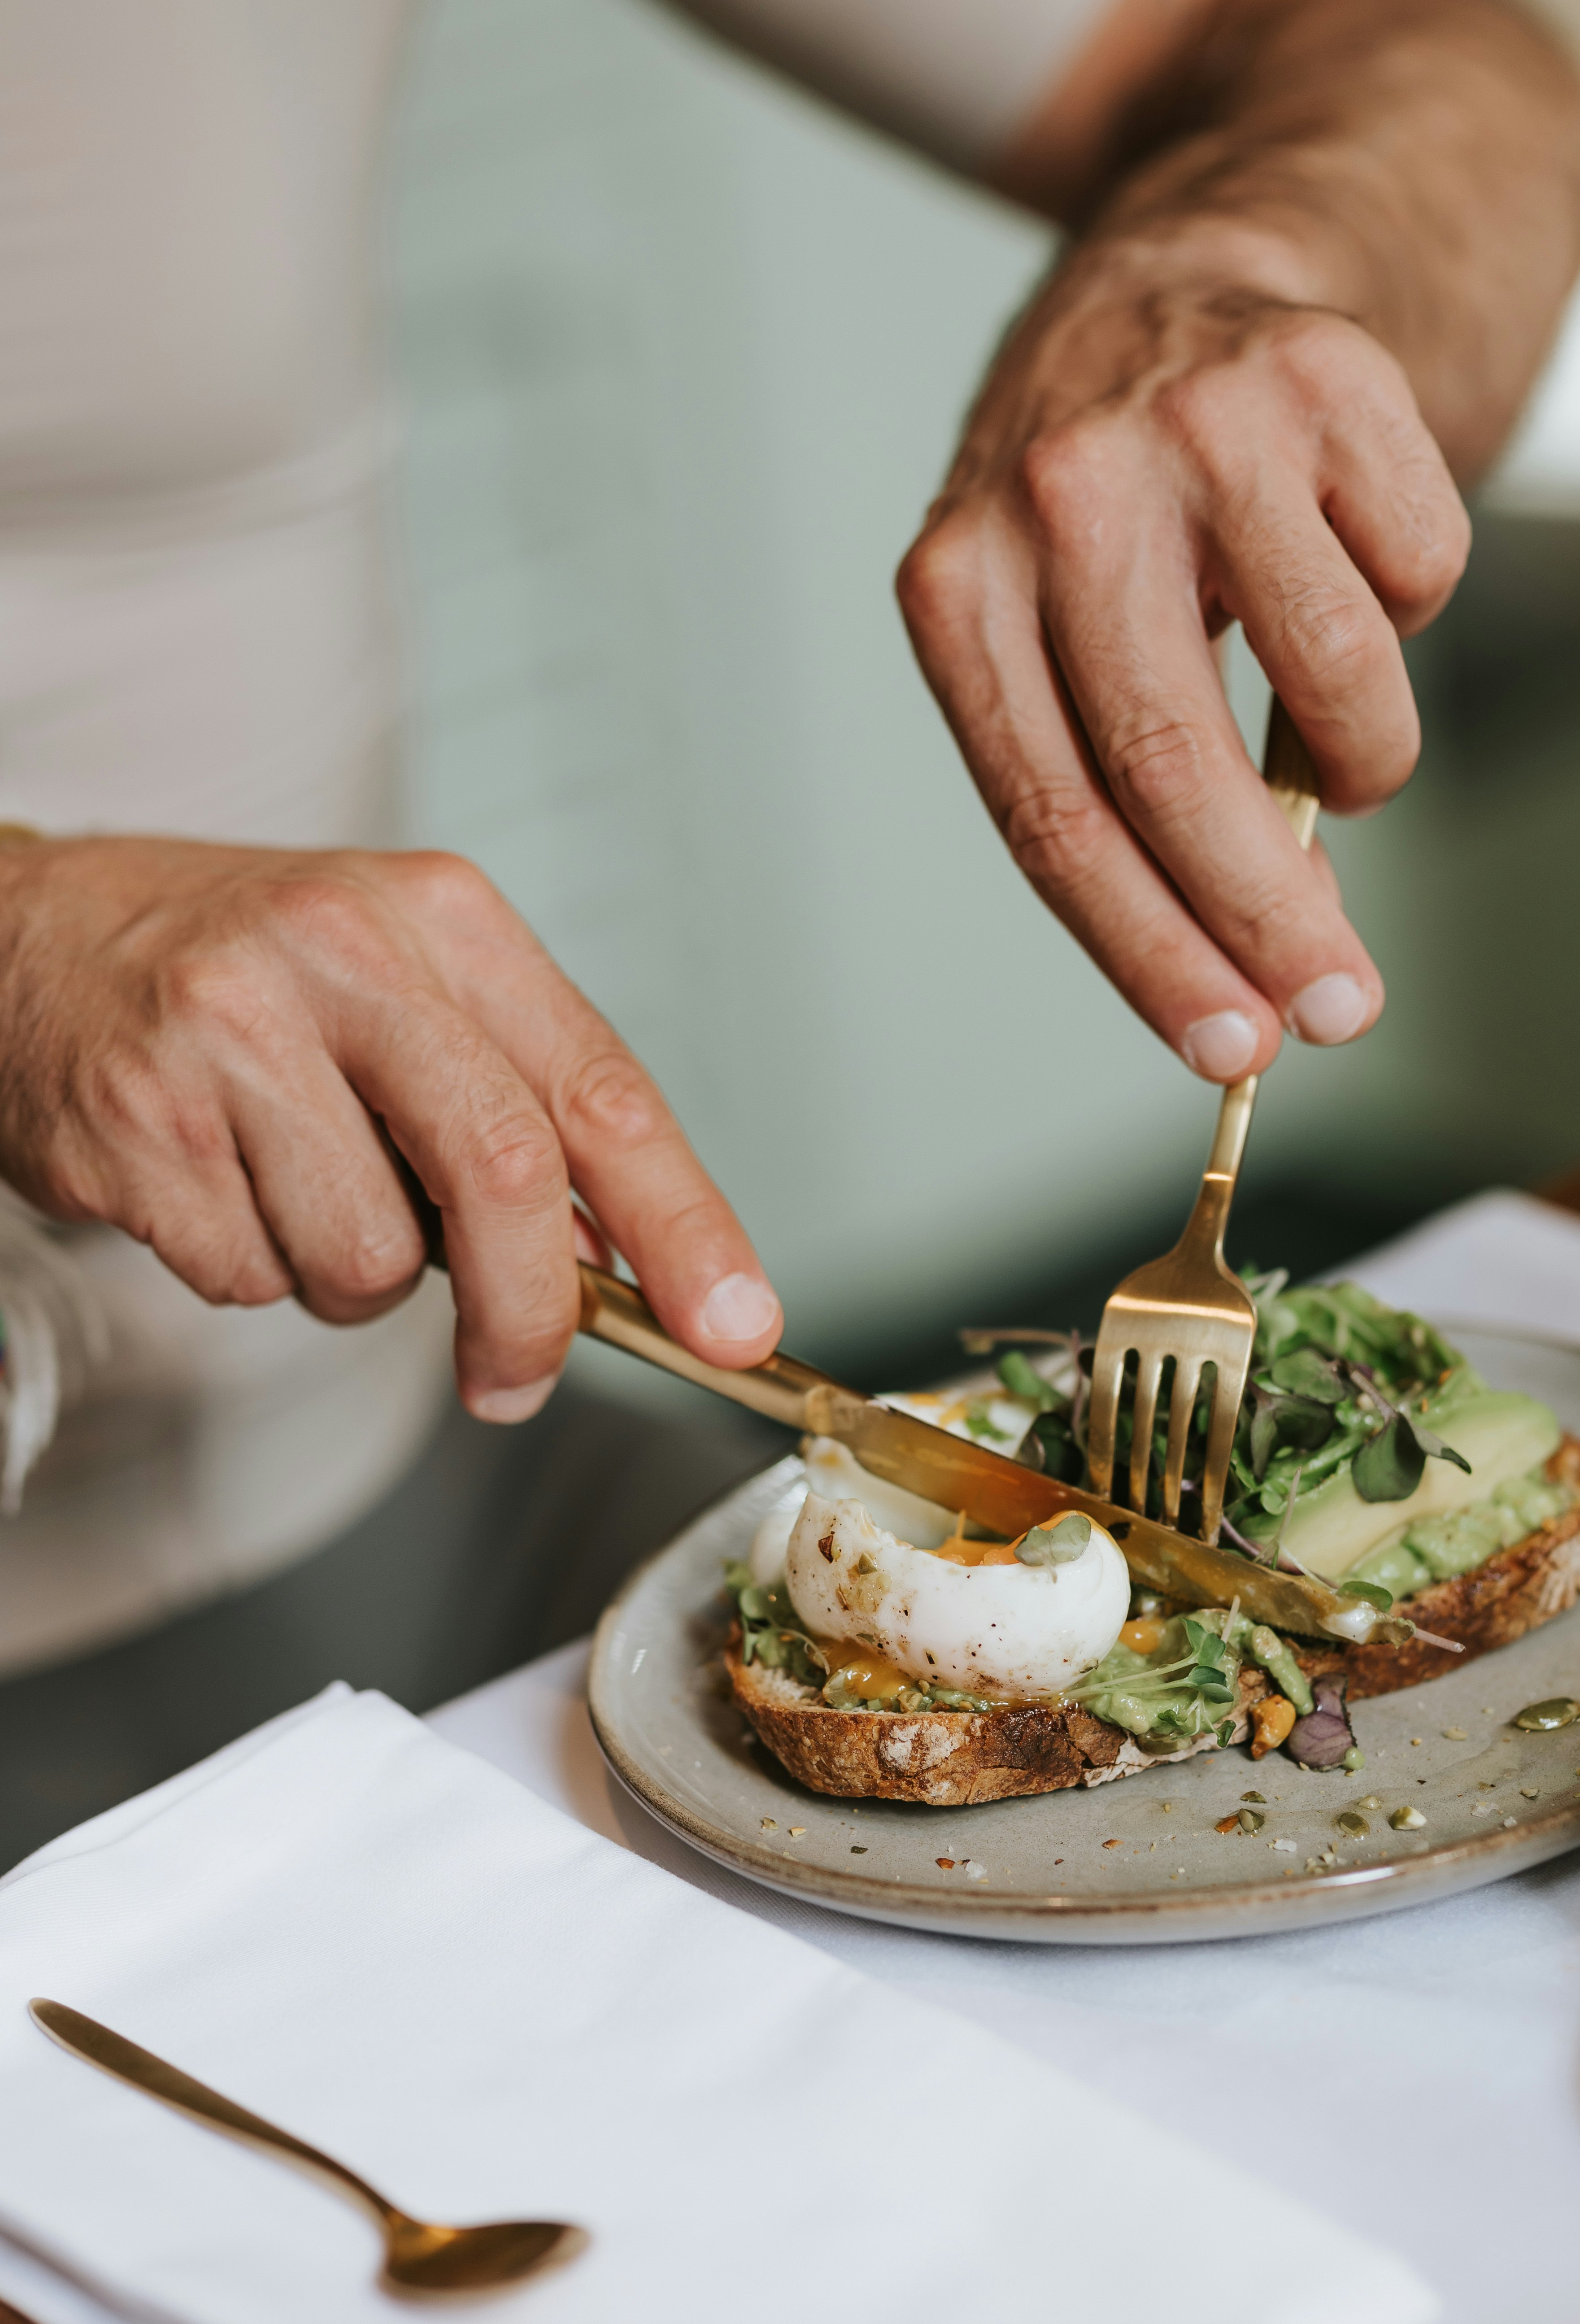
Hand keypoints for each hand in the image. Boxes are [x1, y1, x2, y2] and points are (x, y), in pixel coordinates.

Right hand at [0, 837, 781, 1416]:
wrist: (24, 935)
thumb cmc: (241, 974)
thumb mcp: (404, 985)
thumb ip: (521, 1104)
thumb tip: (624, 1260)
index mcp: (441, 917)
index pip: (601, 1090)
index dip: (684, 1225)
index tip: (734, 1325)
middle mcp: (342, 953)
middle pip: (506, 1177)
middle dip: (532, 1314)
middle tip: (516, 1376)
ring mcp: (230, 1032)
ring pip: (371, 1258)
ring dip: (354, 1280)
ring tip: (295, 1191)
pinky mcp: (140, 1121)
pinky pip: (253, 1276)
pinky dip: (252, 1269)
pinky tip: (216, 1186)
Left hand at [896, 263, 1471, 1081]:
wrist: (1199, 265)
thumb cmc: (1116, 498)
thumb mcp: (1048, 620)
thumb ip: (1113, 770)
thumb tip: (1240, 954)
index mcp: (958, 584)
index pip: (1052, 815)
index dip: (1147, 951)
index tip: (1230, 1049)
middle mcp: (1061, 494)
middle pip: (1171, 766)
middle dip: (1266, 918)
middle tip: (1339, 1007)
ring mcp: (1194, 425)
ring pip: (1336, 678)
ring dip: (1366, 758)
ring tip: (1349, 749)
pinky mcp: (1324, 378)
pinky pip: (1419, 574)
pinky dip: (1411, 609)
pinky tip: (1354, 565)